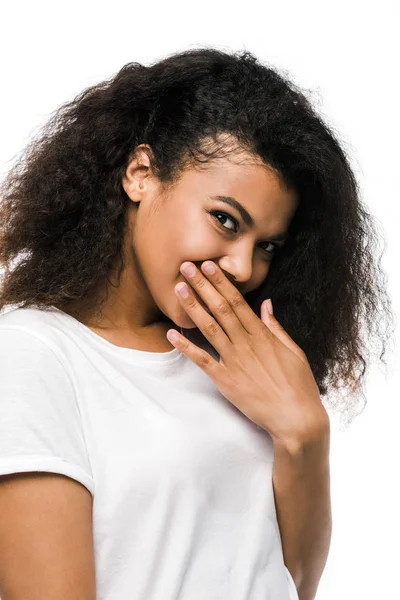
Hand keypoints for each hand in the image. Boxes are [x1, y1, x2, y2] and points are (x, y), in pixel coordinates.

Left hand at [167, 260, 328, 449]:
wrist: (296, 418)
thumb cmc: (299, 385)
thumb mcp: (293, 350)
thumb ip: (276, 326)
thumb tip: (266, 303)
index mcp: (262, 335)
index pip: (237, 301)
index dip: (221, 282)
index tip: (209, 265)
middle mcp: (246, 344)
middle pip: (220, 308)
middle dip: (202, 286)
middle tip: (186, 267)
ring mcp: (234, 361)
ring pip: (209, 328)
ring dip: (192, 307)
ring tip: (178, 289)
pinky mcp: (225, 381)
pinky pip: (202, 361)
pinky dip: (186, 347)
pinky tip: (172, 333)